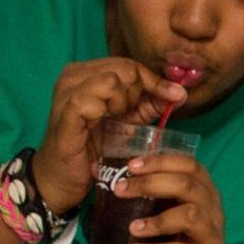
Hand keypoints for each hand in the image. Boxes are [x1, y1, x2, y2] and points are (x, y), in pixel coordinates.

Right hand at [30, 58, 187, 216]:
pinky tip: (103, 126)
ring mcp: (67, 91)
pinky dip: (106, 113)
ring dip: (122, 104)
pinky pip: (92, 101)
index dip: (154, 81)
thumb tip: (179, 93)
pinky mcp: (65, 111)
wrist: (63, 177)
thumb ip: (150, 104)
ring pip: (111, 81)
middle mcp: (74, 75)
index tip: (176, 96)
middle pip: (124, 69)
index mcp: (88, 72)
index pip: (129, 65)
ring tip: (115, 122)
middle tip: (130, 117)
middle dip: (139, 94)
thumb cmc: (93, 148)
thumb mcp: (128, 122)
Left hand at [112, 150, 225, 243]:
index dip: (162, 161)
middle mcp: (213, 213)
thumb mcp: (160, 216)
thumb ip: (141, 195)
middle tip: (120, 190)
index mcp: (204, 195)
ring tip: (132, 228)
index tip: (131, 166)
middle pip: (188, 186)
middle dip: (151, 184)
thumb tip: (98, 170)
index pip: (191, 166)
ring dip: (157, 220)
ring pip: (191, 216)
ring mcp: (212, 239)